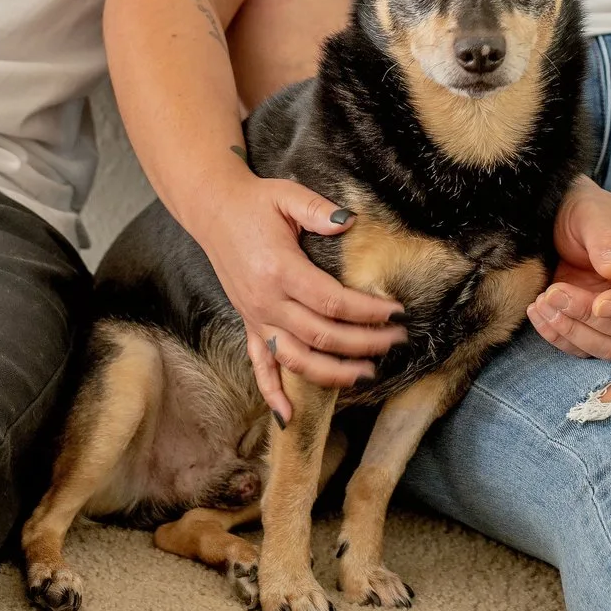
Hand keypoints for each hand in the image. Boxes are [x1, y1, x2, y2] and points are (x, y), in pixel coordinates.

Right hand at [192, 172, 406, 419]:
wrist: (214, 211)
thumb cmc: (256, 204)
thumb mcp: (287, 195)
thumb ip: (318, 210)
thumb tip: (349, 222)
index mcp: (280, 270)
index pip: (332, 302)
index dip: (367, 311)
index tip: (396, 311)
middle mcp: (267, 301)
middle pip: (322, 335)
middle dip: (364, 343)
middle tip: (396, 340)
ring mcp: (257, 318)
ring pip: (297, 359)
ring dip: (333, 373)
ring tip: (367, 373)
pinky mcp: (250, 325)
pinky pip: (260, 366)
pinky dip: (272, 393)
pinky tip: (289, 415)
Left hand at [529, 177, 610, 358]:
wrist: (558, 217)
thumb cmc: (583, 209)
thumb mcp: (592, 213)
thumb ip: (606, 239)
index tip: (597, 304)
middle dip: (588, 317)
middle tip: (553, 293)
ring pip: (609, 346)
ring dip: (573, 332)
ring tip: (542, 302)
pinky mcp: (593, 325)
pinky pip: (584, 348)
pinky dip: (559, 337)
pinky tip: (537, 312)